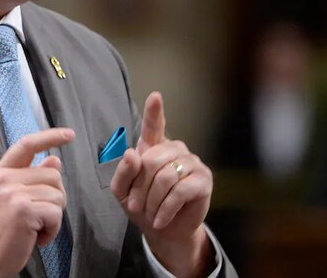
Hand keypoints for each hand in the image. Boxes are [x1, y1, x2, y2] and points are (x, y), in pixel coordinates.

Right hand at [0, 128, 74, 277]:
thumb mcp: (10, 198)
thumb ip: (31, 177)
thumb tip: (53, 160)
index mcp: (1, 172)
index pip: (27, 144)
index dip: (50, 136)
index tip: (68, 134)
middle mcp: (5, 179)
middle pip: (53, 175)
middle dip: (54, 198)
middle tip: (38, 216)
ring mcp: (13, 193)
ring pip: (57, 195)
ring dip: (53, 217)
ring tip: (34, 227)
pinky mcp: (24, 210)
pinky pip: (56, 214)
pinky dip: (52, 230)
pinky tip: (36, 237)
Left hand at [110, 92, 213, 276]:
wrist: (164, 231)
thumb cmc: (143, 206)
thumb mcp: (123, 192)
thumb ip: (123, 172)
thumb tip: (132, 153)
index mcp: (153, 147)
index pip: (153, 126)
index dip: (154, 111)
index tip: (155, 96)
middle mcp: (175, 149)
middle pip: (152, 160)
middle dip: (140, 188)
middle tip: (135, 206)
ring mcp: (192, 162)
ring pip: (165, 177)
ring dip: (152, 201)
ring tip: (150, 214)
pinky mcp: (204, 180)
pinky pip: (180, 191)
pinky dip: (165, 208)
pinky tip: (160, 219)